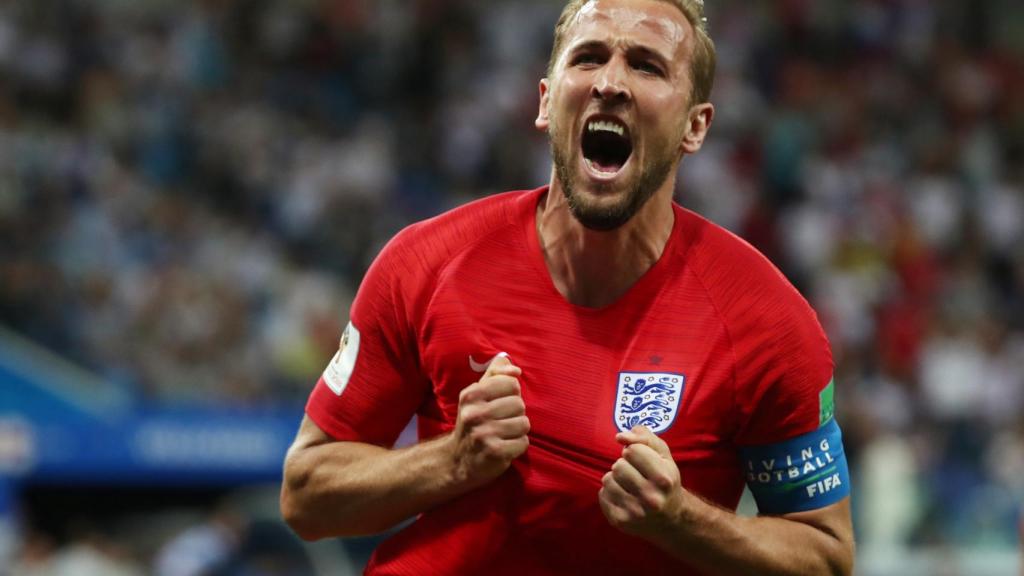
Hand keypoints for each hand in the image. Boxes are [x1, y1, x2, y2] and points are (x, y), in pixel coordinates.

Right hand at [448, 355, 529, 487]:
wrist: (458, 459)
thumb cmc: (474, 421)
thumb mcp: (478, 393)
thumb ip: (496, 374)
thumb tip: (515, 369)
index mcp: (471, 395)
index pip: (511, 383)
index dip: (510, 394)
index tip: (498, 404)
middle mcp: (475, 413)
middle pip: (520, 404)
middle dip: (515, 414)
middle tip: (500, 422)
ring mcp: (484, 434)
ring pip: (524, 423)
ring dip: (517, 431)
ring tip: (503, 435)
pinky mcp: (494, 452)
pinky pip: (523, 443)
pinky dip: (517, 446)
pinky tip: (504, 447)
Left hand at [599, 425, 686, 541]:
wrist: (670, 518)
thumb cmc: (664, 480)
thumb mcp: (663, 455)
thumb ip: (644, 437)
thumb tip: (620, 437)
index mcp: (664, 479)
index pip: (632, 451)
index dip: (635, 452)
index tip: (642, 461)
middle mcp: (651, 498)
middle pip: (618, 465)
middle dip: (624, 466)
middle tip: (634, 474)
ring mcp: (635, 512)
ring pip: (607, 479)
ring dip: (615, 479)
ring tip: (628, 485)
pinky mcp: (620, 521)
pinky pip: (602, 494)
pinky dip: (609, 492)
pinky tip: (623, 497)